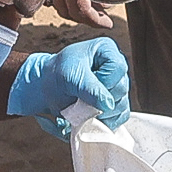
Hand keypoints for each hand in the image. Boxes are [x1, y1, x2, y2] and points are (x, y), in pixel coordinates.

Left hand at [5, 40, 129, 138]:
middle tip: (80, 97)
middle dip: (100, 98)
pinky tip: (90, 115)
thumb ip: (89, 88)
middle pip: (121, 88)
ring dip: (101, 112)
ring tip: (82, 105)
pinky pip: (120, 117)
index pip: (118, 68)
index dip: (103, 80)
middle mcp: (116, 68)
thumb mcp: (69, 77)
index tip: (83, 83)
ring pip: (121, 105)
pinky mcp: (117, 104)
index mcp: (106, 50)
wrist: (49, 88)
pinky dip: (105, 121)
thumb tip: (108, 104)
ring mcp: (118, 86)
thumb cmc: (57, 75)